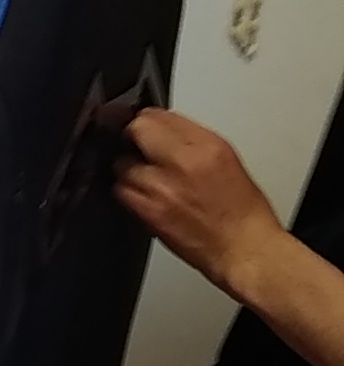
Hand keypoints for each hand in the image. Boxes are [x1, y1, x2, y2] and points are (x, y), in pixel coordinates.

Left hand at [116, 109, 284, 297]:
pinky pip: (121, 192)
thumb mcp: (226, 160)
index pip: (161, 114)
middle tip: (138, 146)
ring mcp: (162, 189)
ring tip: (144, 177)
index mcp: (207, 145)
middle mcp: (183, 163)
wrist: (244, 250)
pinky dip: (127, 191)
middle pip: (137, 130)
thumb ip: (192, 141)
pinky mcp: (149, 213)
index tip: (149, 126)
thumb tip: (167, 131)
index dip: (150, 120)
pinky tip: (142, 195)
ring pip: (122, 164)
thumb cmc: (242, 212)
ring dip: (129, 168)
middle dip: (135, 136)